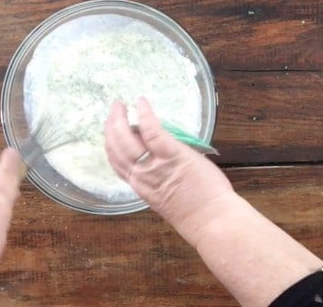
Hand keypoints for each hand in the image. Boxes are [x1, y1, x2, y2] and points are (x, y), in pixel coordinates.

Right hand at [104, 98, 233, 244]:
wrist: (211, 219)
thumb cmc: (195, 210)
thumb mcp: (166, 196)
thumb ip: (158, 177)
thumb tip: (157, 155)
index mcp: (140, 186)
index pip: (116, 162)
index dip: (111, 144)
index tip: (111, 130)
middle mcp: (141, 176)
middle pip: (116, 148)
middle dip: (111, 127)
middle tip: (113, 111)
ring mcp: (155, 165)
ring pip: (126, 140)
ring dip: (119, 120)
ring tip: (119, 106)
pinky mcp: (172, 155)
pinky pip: (152, 131)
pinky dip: (145, 115)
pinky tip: (141, 103)